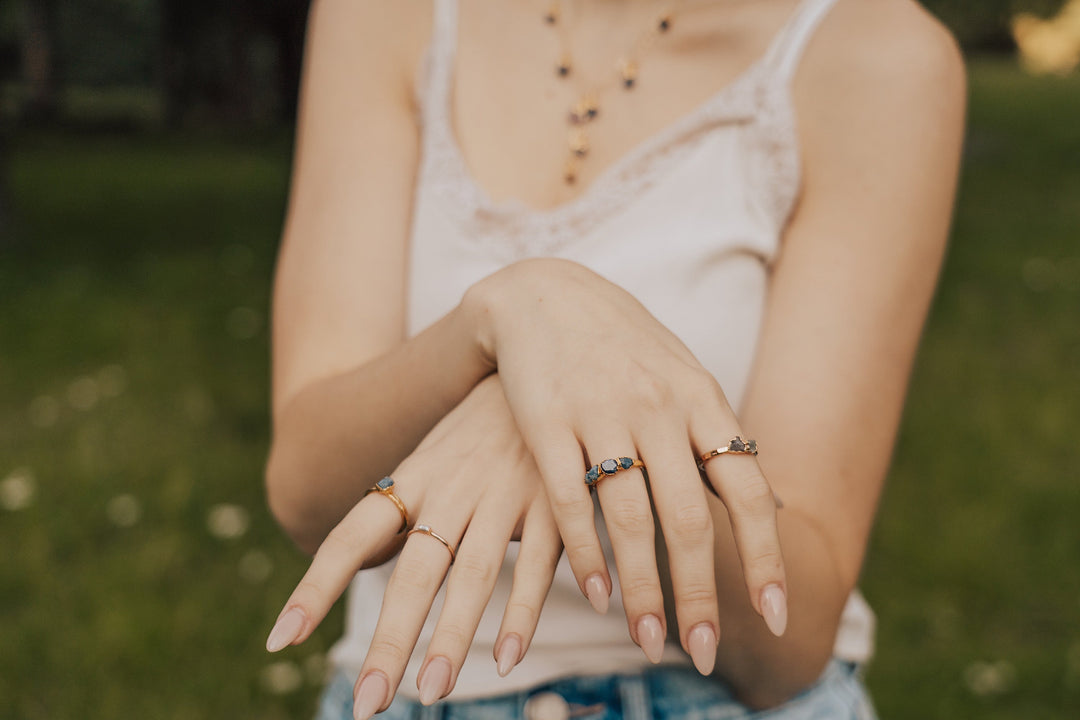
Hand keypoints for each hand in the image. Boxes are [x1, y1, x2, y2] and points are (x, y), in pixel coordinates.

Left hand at [264, 375, 561, 717]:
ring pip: (471, 576)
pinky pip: (537, 566)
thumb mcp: (434, 454)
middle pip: (413, 573)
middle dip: (390, 641)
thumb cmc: (483, 420)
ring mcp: (503, 494)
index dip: (315, 587)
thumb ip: (402, 508)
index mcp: (415, 477)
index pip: (353, 535)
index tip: (280, 640)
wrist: (545, 354)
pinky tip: (505, 656)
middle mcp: (452, 488)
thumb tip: (357, 557)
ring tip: (428, 694)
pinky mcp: (554, 502)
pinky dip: (521, 613)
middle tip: (367, 703)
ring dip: (450, 639)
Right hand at [466, 258, 787, 670]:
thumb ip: (717, 439)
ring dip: (643, 590)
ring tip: (647, 642)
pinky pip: (570, 500)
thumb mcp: (684, 377)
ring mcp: (600, 413)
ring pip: (631, 519)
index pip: (747, 489)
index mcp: (701, 400)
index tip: (776, 615)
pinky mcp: (546, 423)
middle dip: (699, 594)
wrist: (545, 292)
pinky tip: (599, 593)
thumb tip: (769, 505)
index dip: (765, 556)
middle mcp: (657, 408)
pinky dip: (588, 553)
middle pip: (688, 518)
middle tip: (703, 653)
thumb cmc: (624, 345)